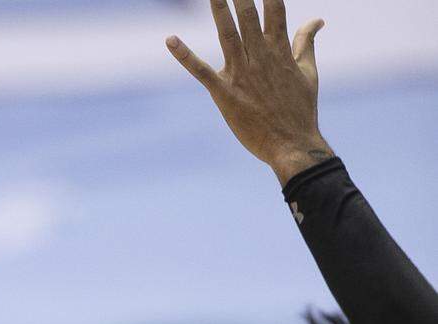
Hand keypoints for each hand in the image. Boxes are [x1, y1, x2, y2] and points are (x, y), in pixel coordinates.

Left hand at [166, 0, 333, 183]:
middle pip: (249, 17)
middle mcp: (261, 58)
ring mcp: (242, 74)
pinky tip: (170, 40)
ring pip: (228, 35)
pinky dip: (185, 55)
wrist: (292, 145)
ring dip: (218, 10)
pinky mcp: (224, 93)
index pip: (275, 10)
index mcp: (281, 51)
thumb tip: (318, 19)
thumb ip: (307, 43)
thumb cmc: (300, 110)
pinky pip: (201, 71)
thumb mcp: (308, 72)